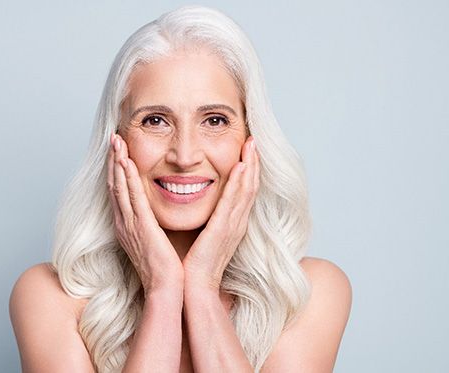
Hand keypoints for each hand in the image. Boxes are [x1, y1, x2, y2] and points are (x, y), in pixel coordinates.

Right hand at [107, 134, 183, 294]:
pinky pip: (132, 198)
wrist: (165, 287)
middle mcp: (124, 222)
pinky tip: (126, 162)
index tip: (118, 150)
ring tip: (116, 142)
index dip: (117, 169)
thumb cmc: (164, 267)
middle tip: (113, 138)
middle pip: (114, 184)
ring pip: (120, 187)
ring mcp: (130, 224)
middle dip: (113, 160)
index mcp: (127, 225)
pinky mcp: (141, 227)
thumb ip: (152, 223)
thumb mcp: (154, 239)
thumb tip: (156, 210)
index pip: (119, 191)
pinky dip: (128, 178)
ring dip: (117, 162)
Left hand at [183, 136, 259, 290]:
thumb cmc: (196, 263)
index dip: (248, 169)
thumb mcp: (205, 235)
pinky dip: (238, 184)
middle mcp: (237, 222)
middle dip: (253, 162)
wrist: (194, 286)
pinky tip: (239, 167)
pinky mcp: (223, 230)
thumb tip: (201, 203)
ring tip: (250, 145)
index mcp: (232, 223)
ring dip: (249, 166)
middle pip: (250, 186)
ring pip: (246, 190)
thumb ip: (209, 219)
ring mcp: (232, 226)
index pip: (244, 191)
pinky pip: (232, 202)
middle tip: (253, 139)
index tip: (247, 149)